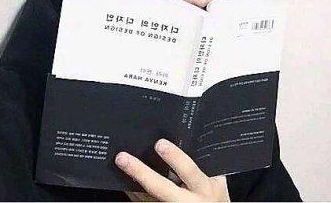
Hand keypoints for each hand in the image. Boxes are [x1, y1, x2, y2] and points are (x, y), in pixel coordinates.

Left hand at [115, 138, 229, 201]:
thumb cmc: (215, 198)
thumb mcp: (215, 181)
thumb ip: (202, 162)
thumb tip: (183, 137)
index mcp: (204, 188)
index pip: (188, 171)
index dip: (174, 157)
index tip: (159, 143)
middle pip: (160, 188)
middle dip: (141, 172)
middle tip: (123, 157)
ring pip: (147, 199)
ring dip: (131, 182)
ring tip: (119, 164)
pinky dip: (133, 191)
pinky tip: (125, 179)